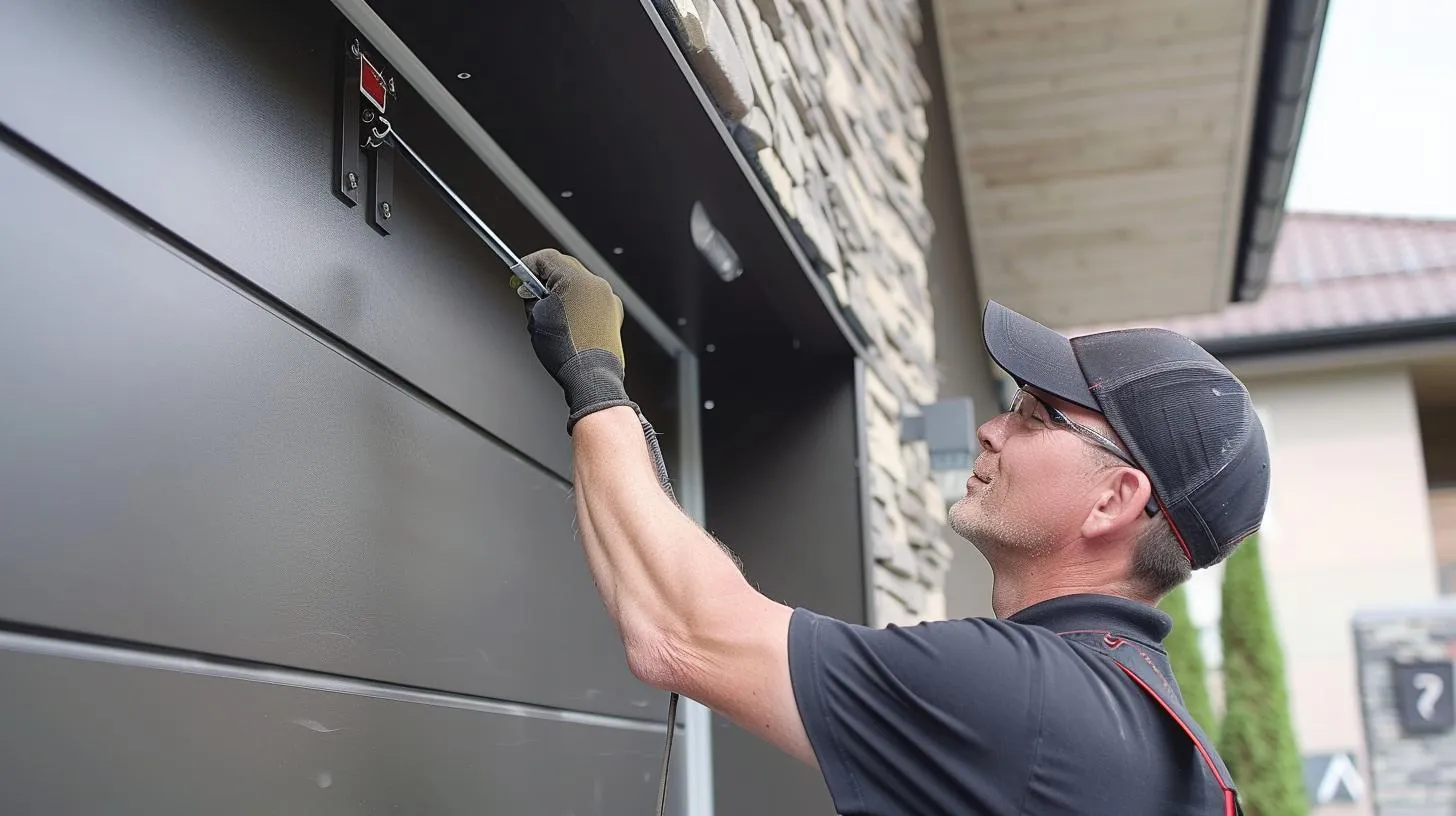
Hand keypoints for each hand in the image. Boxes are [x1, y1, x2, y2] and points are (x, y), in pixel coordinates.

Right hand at [516, 249, 635, 432]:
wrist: (592, 377)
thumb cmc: (566, 352)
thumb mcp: (536, 319)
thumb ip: (532, 297)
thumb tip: (531, 290)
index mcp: (577, 280)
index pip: (547, 258)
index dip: (527, 265)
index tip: (518, 276)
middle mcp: (597, 285)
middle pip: (565, 267)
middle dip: (544, 278)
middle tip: (528, 293)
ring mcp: (609, 299)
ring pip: (579, 283)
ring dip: (562, 291)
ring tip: (549, 312)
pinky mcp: (614, 313)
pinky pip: (591, 299)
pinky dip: (577, 303)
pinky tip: (567, 321)